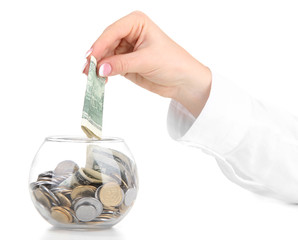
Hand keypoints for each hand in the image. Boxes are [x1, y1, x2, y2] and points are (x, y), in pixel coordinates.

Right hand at [83, 11, 211, 116]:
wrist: (183, 80)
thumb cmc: (173, 62)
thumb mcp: (146, 61)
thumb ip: (122, 64)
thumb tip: (100, 68)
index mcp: (136, 23)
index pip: (113, 31)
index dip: (100, 44)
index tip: (91, 58)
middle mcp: (129, 33)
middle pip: (106, 43)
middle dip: (97, 56)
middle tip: (88, 70)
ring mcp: (126, 48)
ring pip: (105, 55)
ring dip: (98, 66)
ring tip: (92, 77)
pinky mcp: (125, 62)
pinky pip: (110, 65)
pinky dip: (104, 72)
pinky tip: (101, 79)